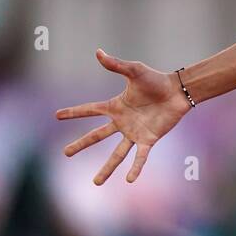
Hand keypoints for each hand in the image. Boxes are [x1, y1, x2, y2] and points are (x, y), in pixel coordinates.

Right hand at [56, 49, 190, 184]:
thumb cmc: (157, 80)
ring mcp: (134, 133)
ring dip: (106, 168)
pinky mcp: (149, 139)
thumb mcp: (134, 71)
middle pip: (97, 136)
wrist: (179, 91)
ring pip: (117, 153)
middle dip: (81, 144)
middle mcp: (122, 122)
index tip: (57, 116)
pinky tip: (129, 180)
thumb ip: (116, 65)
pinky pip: (140, 156)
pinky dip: (135, 167)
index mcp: (116, 106)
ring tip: (96, 183)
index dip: (74, 112)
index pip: (90, 110)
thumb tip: (98, 52)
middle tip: (65, 153)